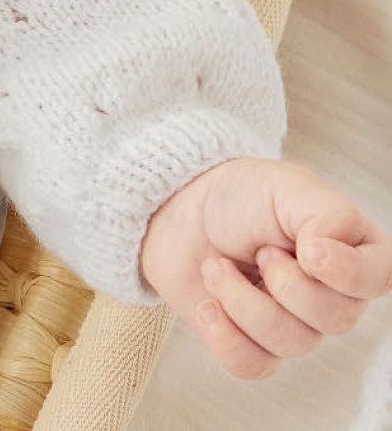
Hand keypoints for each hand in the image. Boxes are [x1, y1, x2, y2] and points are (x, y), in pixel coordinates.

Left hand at [139, 158, 391, 380]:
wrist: (180, 211)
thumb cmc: (240, 195)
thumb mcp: (285, 185)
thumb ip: (326, 214)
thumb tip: (325, 255)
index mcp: (351, 247)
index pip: (379, 276)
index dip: (348, 274)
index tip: (306, 250)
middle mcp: (332, 292)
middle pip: (337, 319)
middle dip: (286, 283)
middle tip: (259, 251)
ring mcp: (296, 323)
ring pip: (292, 343)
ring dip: (242, 299)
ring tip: (217, 266)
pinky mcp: (256, 345)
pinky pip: (255, 366)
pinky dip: (225, 335)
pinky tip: (208, 305)